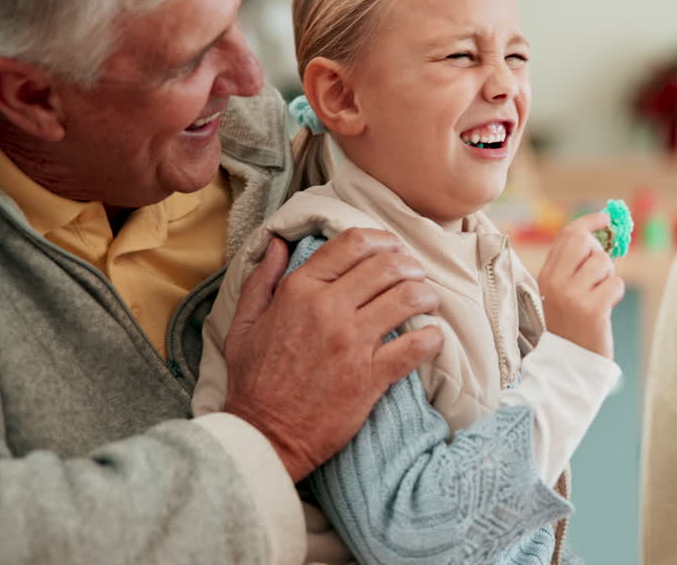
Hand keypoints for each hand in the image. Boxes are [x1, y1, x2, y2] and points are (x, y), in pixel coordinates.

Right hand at [222, 229, 444, 481]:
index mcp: (298, 291)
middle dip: (409, 264)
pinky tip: (432, 336)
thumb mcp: (243, 325)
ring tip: (428, 300)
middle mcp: (327, 308)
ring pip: (407, 296)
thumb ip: (262, 280)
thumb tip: (277, 242)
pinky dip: (432, 337)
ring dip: (426, 294)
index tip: (393, 248)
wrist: (264, 436)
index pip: (352, 244)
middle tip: (416, 275)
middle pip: (387, 264)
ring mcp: (351, 341)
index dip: (382, 239)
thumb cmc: (253, 382)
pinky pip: (416, 345)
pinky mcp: (370, 375)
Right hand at [536, 212, 624, 358]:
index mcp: (547, 274)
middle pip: (583, 241)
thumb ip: (575, 264)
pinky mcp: (591, 309)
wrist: (570, 362)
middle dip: (599, 251)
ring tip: (599, 296)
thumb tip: (600, 235)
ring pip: (603, 263)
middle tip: (600, 271)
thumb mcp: (564, 290)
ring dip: (609, 278)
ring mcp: (572, 295)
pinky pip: (615, 284)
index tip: (605, 218)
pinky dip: (615, 294)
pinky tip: (605, 308)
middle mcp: (555, 281)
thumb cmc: (573, 322)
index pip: (568, 234)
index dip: (590, 222)